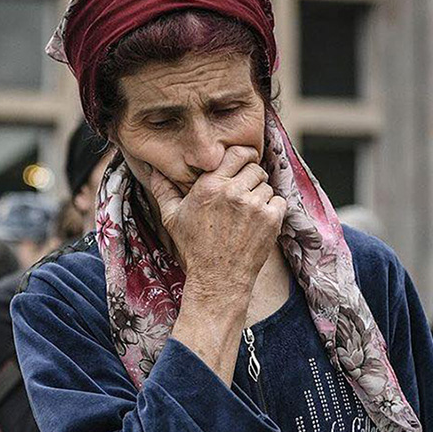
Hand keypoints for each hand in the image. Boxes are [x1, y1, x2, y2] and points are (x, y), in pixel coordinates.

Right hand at [149, 146, 287, 301]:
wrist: (218, 278)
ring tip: (247, 214)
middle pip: (255, 168)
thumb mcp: (172, 218)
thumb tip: (154, 170)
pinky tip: (258, 222)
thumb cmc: (194, 248)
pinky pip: (279, 201)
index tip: (244, 163)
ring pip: (266, 186)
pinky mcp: (271, 219)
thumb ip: (164, 190)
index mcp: (210, 186)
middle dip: (251, 178)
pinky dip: (272, 209)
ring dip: (260, 195)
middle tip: (244, 194)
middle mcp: (233, 192)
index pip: (237, 153)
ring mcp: (254, 205)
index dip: (244, 156)